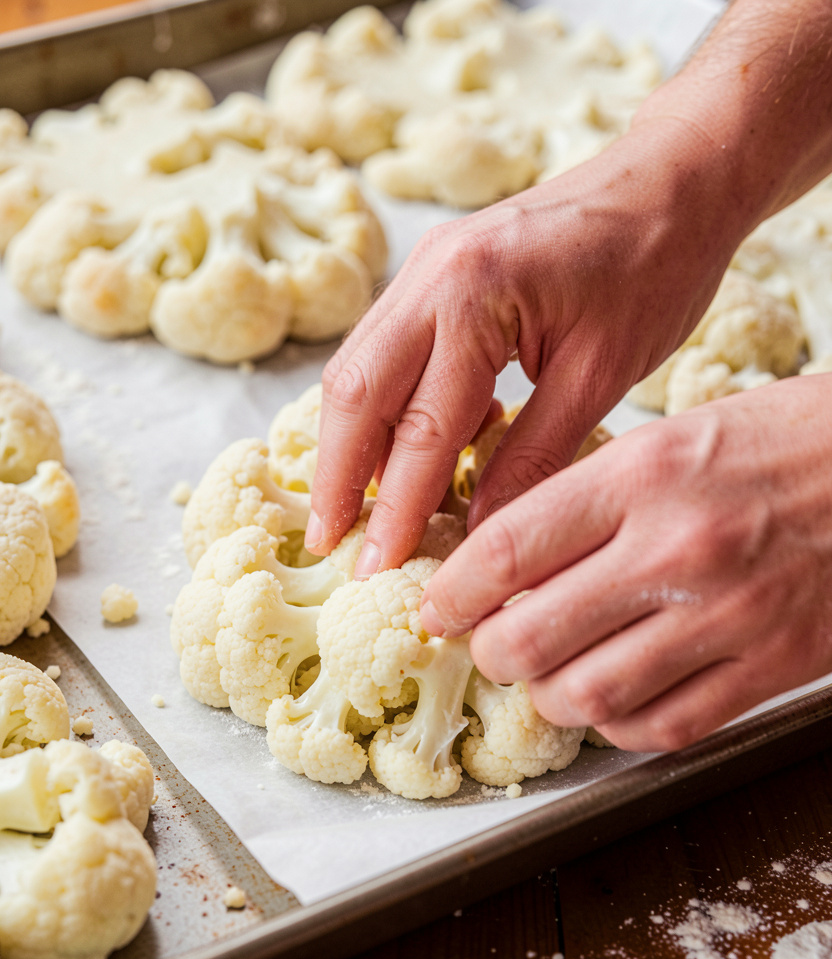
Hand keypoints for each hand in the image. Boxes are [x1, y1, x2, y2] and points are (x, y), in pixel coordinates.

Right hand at [307, 117, 746, 573]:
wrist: (673, 179)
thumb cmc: (657, 266)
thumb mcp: (603, 374)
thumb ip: (534, 457)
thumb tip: (482, 535)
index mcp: (475, 295)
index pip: (419, 428)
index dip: (394, 509)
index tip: (376, 569)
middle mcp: (431, 274)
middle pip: (353, 393)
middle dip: (337, 478)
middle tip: (329, 545)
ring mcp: (424, 267)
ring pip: (355, 368)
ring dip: (346, 444)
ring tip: (347, 512)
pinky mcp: (433, 272)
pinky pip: (383, 349)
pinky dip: (377, 409)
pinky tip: (390, 455)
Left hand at [419, 377, 831, 751]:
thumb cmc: (779, 443)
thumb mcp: (673, 438)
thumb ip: (586, 501)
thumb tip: (504, 564)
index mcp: (645, 475)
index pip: (507, 550)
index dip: (452, 592)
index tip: (438, 606)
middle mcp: (678, 549)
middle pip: (532, 638)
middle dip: (491, 654)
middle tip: (491, 644)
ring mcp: (728, 616)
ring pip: (587, 696)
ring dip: (550, 696)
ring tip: (551, 673)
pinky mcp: (771, 668)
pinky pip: (661, 728)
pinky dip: (618, 725)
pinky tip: (615, 697)